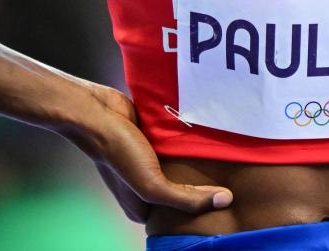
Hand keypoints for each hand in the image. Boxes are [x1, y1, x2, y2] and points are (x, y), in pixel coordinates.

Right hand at [60, 83, 231, 222]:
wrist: (98, 112)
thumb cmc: (119, 152)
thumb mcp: (153, 185)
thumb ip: (187, 198)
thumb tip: (226, 201)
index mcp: (141, 207)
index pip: (179, 217)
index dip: (201, 209)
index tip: (225, 199)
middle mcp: (145, 186)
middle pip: (182, 190)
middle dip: (202, 184)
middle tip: (230, 177)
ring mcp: (149, 163)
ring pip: (182, 167)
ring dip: (198, 161)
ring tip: (225, 157)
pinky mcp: (152, 140)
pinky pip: (177, 146)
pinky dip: (189, 143)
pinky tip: (208, 139)